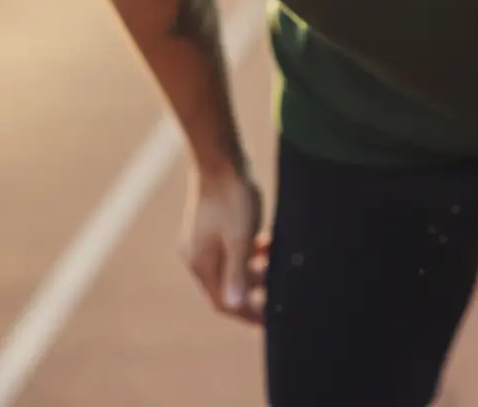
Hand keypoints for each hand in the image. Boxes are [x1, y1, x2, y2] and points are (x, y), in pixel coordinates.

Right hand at [180, 164, 268, 324]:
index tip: (270, 320)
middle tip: (279, 295)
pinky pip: (233, 248)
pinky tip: (267, 241)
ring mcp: (204, 240)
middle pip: (228, 286)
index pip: (224, 302)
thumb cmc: (232, 197)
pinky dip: (250, 251)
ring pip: (233, 266)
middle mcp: (198, 256)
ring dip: (255, 268)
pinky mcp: (213, 224)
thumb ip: (237, 272)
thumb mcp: (240, 237)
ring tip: (278, 261)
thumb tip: (234, 305)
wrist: (221, 158)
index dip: (248, 313)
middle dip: (254, 292)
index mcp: (202, 264)